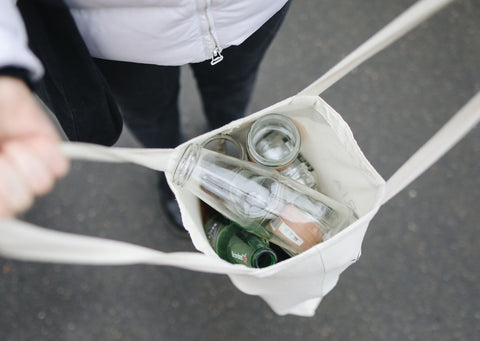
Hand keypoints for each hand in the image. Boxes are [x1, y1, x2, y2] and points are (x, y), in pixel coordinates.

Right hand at [0, 76, 69, 216]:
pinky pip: (59, 167)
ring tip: (7, 145)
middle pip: (19, 203)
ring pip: (40, 186)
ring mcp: (27, 168)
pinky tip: (27, 140)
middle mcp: (6, 183)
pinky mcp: (49, 152)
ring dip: (21, 161)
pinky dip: (44, 152)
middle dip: (5, 177)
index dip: (1, 200)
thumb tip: (6, 210)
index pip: (5, 212)